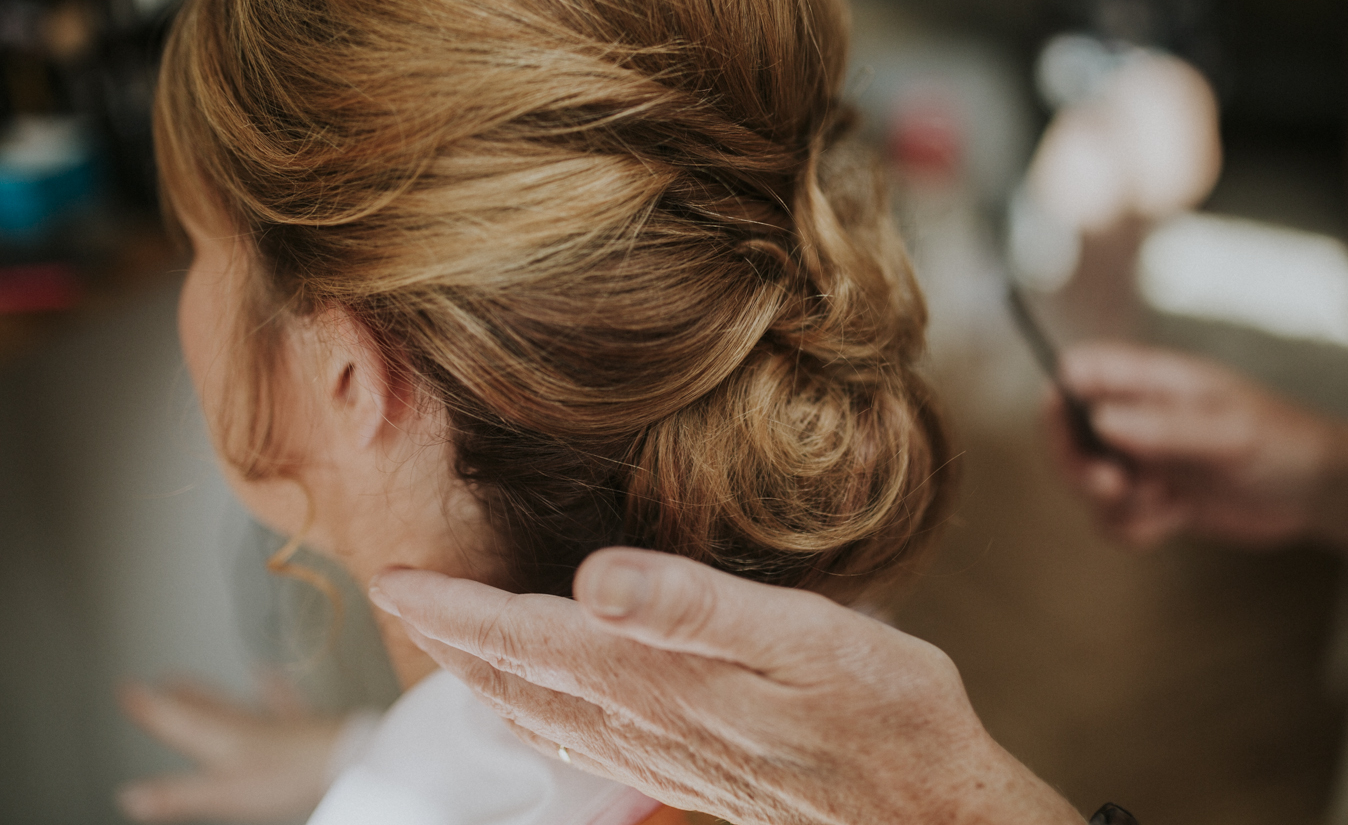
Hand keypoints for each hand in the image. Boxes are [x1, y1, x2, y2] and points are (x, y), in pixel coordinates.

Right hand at [117, 677, 348, 821]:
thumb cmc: (290, 775)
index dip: (149, 708)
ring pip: (235, 705)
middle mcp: (248, 726)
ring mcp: (277, 725)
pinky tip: (268, 674)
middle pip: (205, 710)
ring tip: (193, 683)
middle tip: (160, 682)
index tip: (125, 689)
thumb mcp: (223, 793)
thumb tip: (130, 796)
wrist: (349, 761)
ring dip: (211, 695)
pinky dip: (271, 688)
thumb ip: (176, 795)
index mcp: (223, 740)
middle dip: (179, 699)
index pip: (178, 721)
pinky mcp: (304, 730)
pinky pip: (281, 704)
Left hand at [369, 550, 1083, 824]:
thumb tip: (592, 578)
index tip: (394, 575)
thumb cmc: (884, 714)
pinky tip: (538, 709)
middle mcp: (644, 723)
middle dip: (453, 637)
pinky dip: (538, 714)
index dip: (456, 607)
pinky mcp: (688, 769)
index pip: (527, 637)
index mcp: (659, 680)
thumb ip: (694, 606)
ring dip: (486, 675)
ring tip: (451, 640)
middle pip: (518, 679)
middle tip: (400, 595)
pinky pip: (583, 743)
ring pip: (543, 713)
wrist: (925, 813)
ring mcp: (662, 754)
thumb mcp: (805, 639)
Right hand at [1049, 341, 1345, 547]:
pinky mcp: (1153, 497)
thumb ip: (1165, 426)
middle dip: (1080, 466)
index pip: (1083, 370)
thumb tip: (1099, 420)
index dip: (1062, 394)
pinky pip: (1114, 518)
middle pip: (1068, 433)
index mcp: (1153, 381)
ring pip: (1087, 483)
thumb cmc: (1287, 443)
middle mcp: (1138, 416)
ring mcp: (1143, 458)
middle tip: (1115, 486)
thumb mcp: (1230, 434)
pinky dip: (1133, 528)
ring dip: (1114, 504)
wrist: (1323, 492)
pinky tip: (1175, 519)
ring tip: (1164, 503)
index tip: (1069, 423)